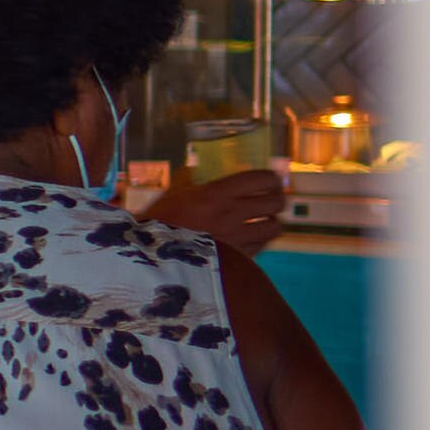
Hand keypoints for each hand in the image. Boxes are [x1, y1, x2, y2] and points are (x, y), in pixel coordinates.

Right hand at [147, 166, 288, 253]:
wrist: (152, 257)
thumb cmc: (158, 222)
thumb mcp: (172, 194)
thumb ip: (189, 181)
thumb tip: (193, 170)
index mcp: (217, 194)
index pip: (261, 179)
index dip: (271, 178)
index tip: (270, 180)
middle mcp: (232, 214)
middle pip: (275, 202)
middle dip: (277, 199)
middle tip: (271, 200)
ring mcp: (237, 238)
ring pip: (274, 227)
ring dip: (272, 222)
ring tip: (264, 221)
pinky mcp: (237, 259)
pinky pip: (261, 247)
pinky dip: (259, 241)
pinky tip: (250, 239)